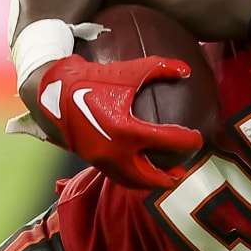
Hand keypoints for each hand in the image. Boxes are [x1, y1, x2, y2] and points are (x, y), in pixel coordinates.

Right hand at [28, 55, 204, 188]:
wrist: (52, 90)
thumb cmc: (92, 78)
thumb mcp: (128, 71)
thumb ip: (160, 68)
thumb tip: (187, 70)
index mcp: (126, 131)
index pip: (167, 142)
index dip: (188, 141)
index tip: (198, 138)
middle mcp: (114, 151)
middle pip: (149, 177)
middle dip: (169, 178)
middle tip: (183, 171)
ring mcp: (101, 159)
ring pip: (131, 181)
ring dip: (149, 182)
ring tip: (164, 176)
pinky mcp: (90, 159)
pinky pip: (116, 174)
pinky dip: (131, 175)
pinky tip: (139, 166)